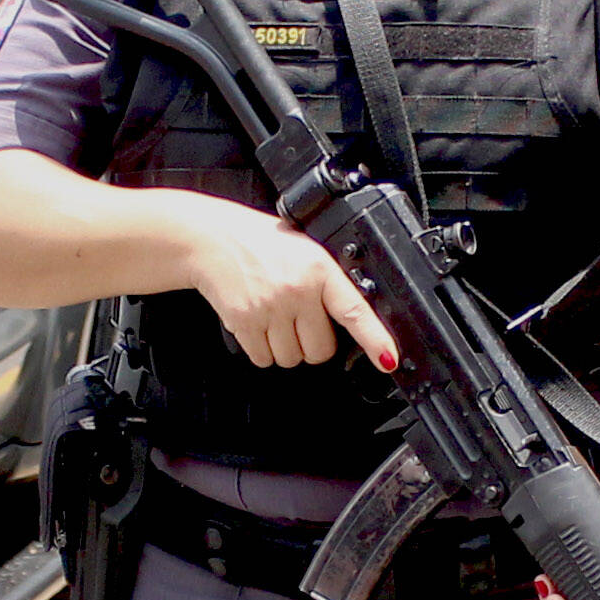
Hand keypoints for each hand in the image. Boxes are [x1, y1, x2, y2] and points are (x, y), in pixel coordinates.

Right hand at [179, 202, 395, 371]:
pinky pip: (263, 359)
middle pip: (319, 351)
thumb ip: (326, 282)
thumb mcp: (305, 250)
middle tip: (297, 320)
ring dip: (284, 347)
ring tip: (273, 316)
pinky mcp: (244, 322)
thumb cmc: (259, 244)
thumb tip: (350, 321)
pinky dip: (261, 350)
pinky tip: (257, 323)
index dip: (374, 339)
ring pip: (291, 359)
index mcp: (319, 269)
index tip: (387, 359)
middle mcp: (296, 289)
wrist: (211, 239)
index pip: (354, 310)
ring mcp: (269, 308)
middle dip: (310, 343)